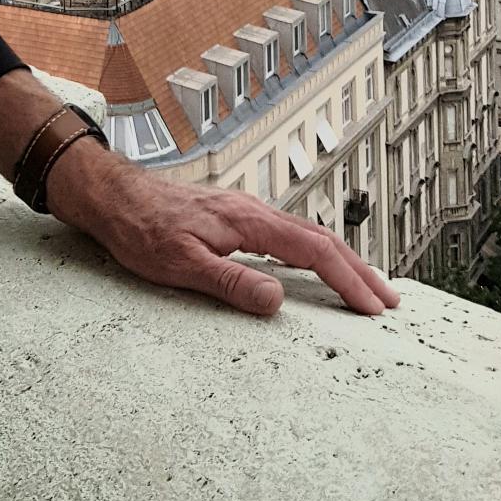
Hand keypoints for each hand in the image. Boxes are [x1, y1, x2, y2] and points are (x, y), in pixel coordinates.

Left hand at [46, 137, 398, 319]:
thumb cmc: (140, 227)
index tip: (372, 304)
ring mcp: (244, 213)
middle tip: (388, 299)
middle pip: (318, 238)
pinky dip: (314, 252)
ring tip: (365, 285)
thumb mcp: (181, 263)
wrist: (113, 196)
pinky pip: (287, 234)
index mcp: (246, 220)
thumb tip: (277, 301)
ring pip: (305, 234)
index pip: (311, 250)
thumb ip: (230, 282)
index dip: (346, 278)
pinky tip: (315, 264)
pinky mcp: (235, 219)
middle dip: (357, 269)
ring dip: (339, 260)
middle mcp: (251, 211)